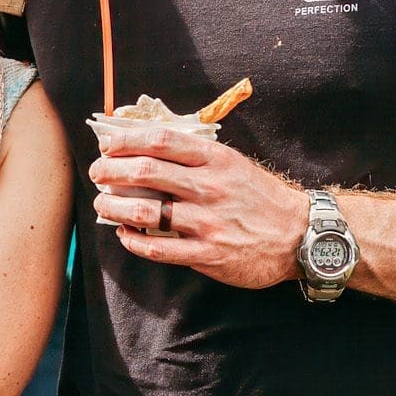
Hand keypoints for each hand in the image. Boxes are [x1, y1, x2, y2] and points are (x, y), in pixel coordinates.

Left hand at [89, 126, 304, 288]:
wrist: (298, 235)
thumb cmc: (260, 197)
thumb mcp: (234, 165)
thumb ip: (197, 157)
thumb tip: (149, 149)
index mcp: (216, 160)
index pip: (161, 141)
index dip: (127, 141)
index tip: (108, 145)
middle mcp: (210, 188)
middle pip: (147, 173)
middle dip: (111, 171)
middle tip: (97, 173)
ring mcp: (208, 222)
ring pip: (147, 211)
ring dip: (115, 206)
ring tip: (102, 204)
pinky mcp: (208, 253)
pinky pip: (159, 248)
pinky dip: (134, 240)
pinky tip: (125, 234)